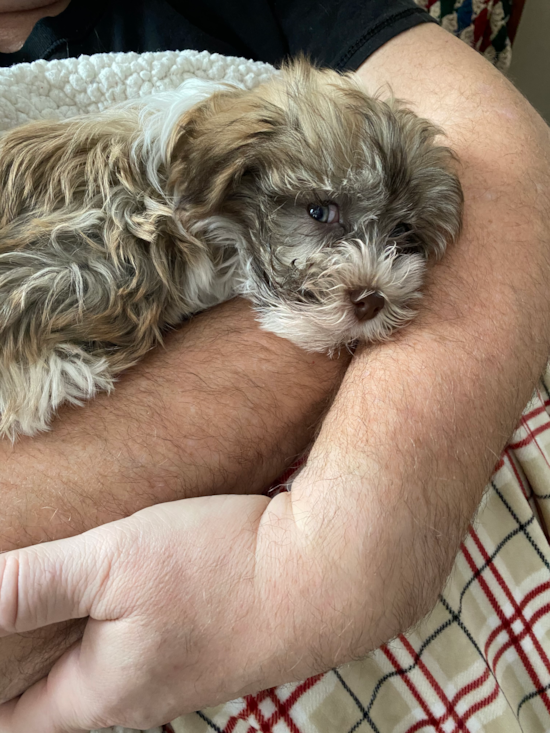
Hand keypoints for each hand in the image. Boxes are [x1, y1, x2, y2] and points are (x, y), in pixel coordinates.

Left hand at [0, 494, 280, 731]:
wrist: (321, 572)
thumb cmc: (219, 569)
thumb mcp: (114, 561)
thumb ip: (33, 585)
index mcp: (98, 695)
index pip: (11, 722)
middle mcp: (135, 700)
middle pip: (54, 701)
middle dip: (25, 671)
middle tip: (13, 625)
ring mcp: (174, 677)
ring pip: (99, 673)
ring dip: (71, 648)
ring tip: (50, 613)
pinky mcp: (203, 646)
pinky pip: (138, 651)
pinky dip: (113, 631)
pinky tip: (120, 595)